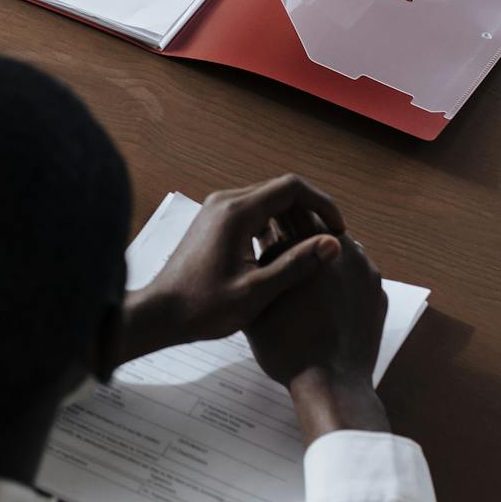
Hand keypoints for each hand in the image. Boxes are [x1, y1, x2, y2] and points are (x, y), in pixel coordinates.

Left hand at [119, 176, 344, 362]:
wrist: (160, 313)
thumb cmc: (204, 307)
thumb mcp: (257, 292)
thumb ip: (297, 265)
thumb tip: (333, 243)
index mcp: (237, 212)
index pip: (292, 187)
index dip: (322, 204)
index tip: (340, 230)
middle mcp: (225, 201)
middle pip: (280, 190)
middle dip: (310, 211)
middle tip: (329, 242)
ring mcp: (217, 209)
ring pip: (267, 200)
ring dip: (292, 218)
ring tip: (311, 249)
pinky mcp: (213, 222)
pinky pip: (252, 212)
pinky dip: (273, 225)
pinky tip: (282, 253)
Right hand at [244, 230, 386, 394]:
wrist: (330, 383)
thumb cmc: (288, 345)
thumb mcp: (258, 301)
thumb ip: (263, 266)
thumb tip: (263, 246)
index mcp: (306, 244)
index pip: (290, 212)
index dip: (276, 216)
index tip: (268, 223)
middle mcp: (339, 249)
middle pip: (318, 225)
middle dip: (302, 232)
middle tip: (285, 247)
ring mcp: (364, 269)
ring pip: (340, 248)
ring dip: (324, 253)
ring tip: (307, 275)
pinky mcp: (377, 291)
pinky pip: (357, 273)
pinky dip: (343, 278)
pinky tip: (328, 297)